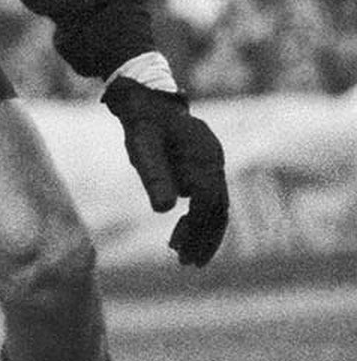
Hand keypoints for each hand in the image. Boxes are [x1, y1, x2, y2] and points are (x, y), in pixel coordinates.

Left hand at [102, 76, 228, 265]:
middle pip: (218, 208)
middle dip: (205, 238)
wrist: (145, 98)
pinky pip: (208, 199)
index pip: (208, 202)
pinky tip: (182, 233)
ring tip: (183, 255)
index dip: (197, 229)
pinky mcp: (204, 167)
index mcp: (205, 155)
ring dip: (204, 233)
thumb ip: (153, 173)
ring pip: (216, 207)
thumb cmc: (142, 121)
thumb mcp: (141, 144)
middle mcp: (215, 160)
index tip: (180, 250)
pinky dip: (199, 219)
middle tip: (187, 263)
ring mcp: (212, 163)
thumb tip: (164, 209)